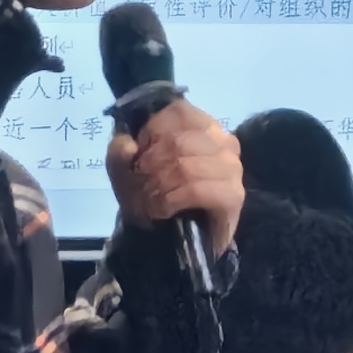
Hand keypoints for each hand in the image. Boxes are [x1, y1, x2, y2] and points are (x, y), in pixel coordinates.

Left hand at [108, 102, 246, 267]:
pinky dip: (172, 200)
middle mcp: (223, 141)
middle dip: (151, 167)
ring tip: (150, 200)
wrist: (165, 240)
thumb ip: (120, 149)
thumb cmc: (150, 194)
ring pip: (186, 166)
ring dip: (159, 186)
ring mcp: (232, 168)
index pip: (178, 112)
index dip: (151, 133)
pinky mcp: (233, 195)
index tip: (140, 157)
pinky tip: (163, 209)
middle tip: (141, 185)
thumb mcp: (124, 166)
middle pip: (178, 142)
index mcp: (202, 125)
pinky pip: (197, 190)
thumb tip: (128, 145)